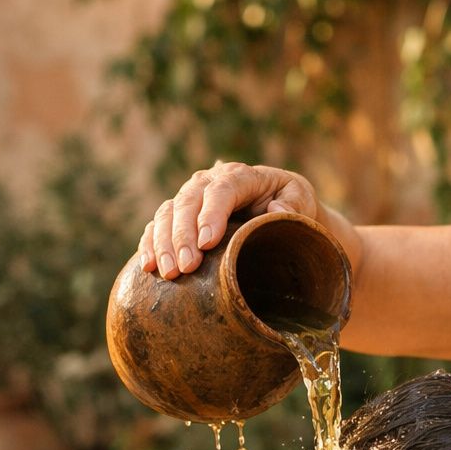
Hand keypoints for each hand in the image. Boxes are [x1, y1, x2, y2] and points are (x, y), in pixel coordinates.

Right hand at [138, 162, 321, 279]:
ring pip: (167, 213)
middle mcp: (209, 181)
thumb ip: (294, 204)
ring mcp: (191, 198)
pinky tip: (148, 267)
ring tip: (168, 273)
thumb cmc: (291, 205)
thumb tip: (276, 209)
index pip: (221, 190)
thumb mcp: (302, 201)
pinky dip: (150, 244)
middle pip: (188, 202)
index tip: (207, 243)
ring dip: (163, 244)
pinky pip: (156, 226)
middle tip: (186, 268)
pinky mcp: (178, 216)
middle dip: (182, 236)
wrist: (277, 210)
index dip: (211, 214)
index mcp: (241, 176)